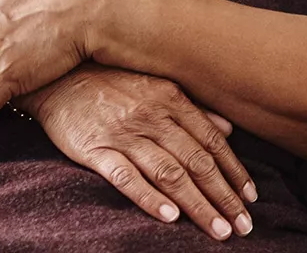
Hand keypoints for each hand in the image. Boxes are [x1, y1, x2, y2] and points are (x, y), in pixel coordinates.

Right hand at [17, 64, 257, 240]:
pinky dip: (150, 198)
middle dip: (224, 196)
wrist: (55, 76)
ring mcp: (124, 134)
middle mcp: (152, 117)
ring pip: (170, 174)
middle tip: (244, 226)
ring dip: (198, 205)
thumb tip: (229, 129)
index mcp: (171, 99)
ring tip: (218, 230)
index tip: (251, 198)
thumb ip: (192, 108)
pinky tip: (170, 218)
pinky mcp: (95, 149)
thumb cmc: (109, 82)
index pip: (212, 142)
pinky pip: (127, 177)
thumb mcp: (155, 85)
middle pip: (197, 162)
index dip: (235, 171)